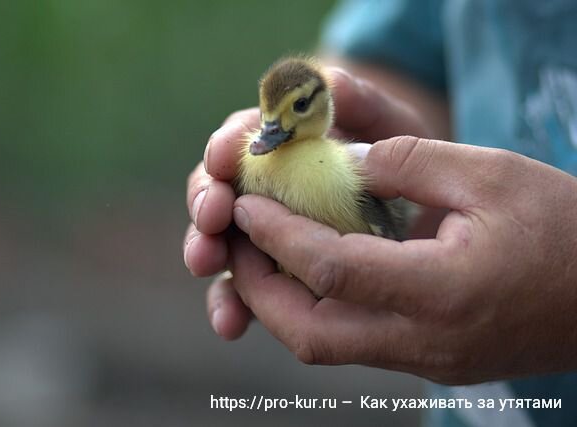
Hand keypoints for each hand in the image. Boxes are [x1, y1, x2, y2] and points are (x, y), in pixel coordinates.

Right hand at [184, 67, 434, 338]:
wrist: (420, 213)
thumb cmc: (402, 166)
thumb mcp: (393, 132)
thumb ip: (365, 105)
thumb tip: (330, 84)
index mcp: (279, 145)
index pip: (241, 140)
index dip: (227, 148)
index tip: (224, 159)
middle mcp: (261, 189)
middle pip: (217, 193)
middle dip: (208, 203)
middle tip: (212, 216)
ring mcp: (263, 236)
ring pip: (223, 245)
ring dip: (209, 254)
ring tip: (207, 262)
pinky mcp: (274, 278)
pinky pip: (246, 294)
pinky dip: (234, 306)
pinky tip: (232, 324)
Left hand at [230, 136, 576, 383]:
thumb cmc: (564, 228)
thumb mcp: (490, 174)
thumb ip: (408, 163)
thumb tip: (341, 161)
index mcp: (443, 291)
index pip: (329, 269)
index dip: (277, 235)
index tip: (247, 204)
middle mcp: (427, 341)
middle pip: (310, 333)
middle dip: (259, 288)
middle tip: (238, 242)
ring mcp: (428, 360)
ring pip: (325, 346)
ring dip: (281, 303)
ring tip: (261, 255)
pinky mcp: (431, 361)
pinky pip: (353, 343)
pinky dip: (317, 309)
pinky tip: (311, 273)